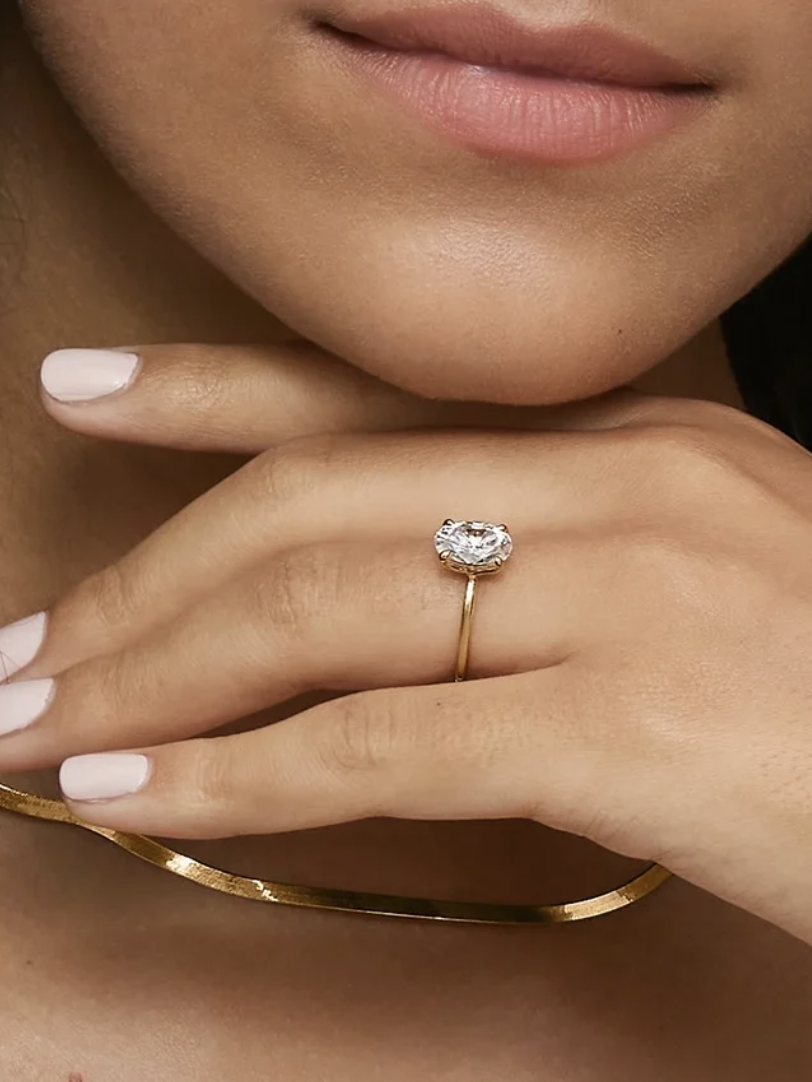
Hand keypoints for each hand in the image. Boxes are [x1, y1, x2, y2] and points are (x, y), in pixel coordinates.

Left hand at [4, 340, 811, 944]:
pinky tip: (146, 792)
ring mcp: (625, 594)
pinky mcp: (625, 724)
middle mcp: (621, 486)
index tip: (83, 397)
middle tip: (30, 645)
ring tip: (46, 722)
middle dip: (146, 578)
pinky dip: (241, 774)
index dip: (206, 388)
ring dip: (159, 673)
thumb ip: (551, 564)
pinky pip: (379, 744)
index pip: (374, 391)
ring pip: (322, 612)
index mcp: (633, 438)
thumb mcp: (693, 581)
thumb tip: (394, 608)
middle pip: (314, 505)